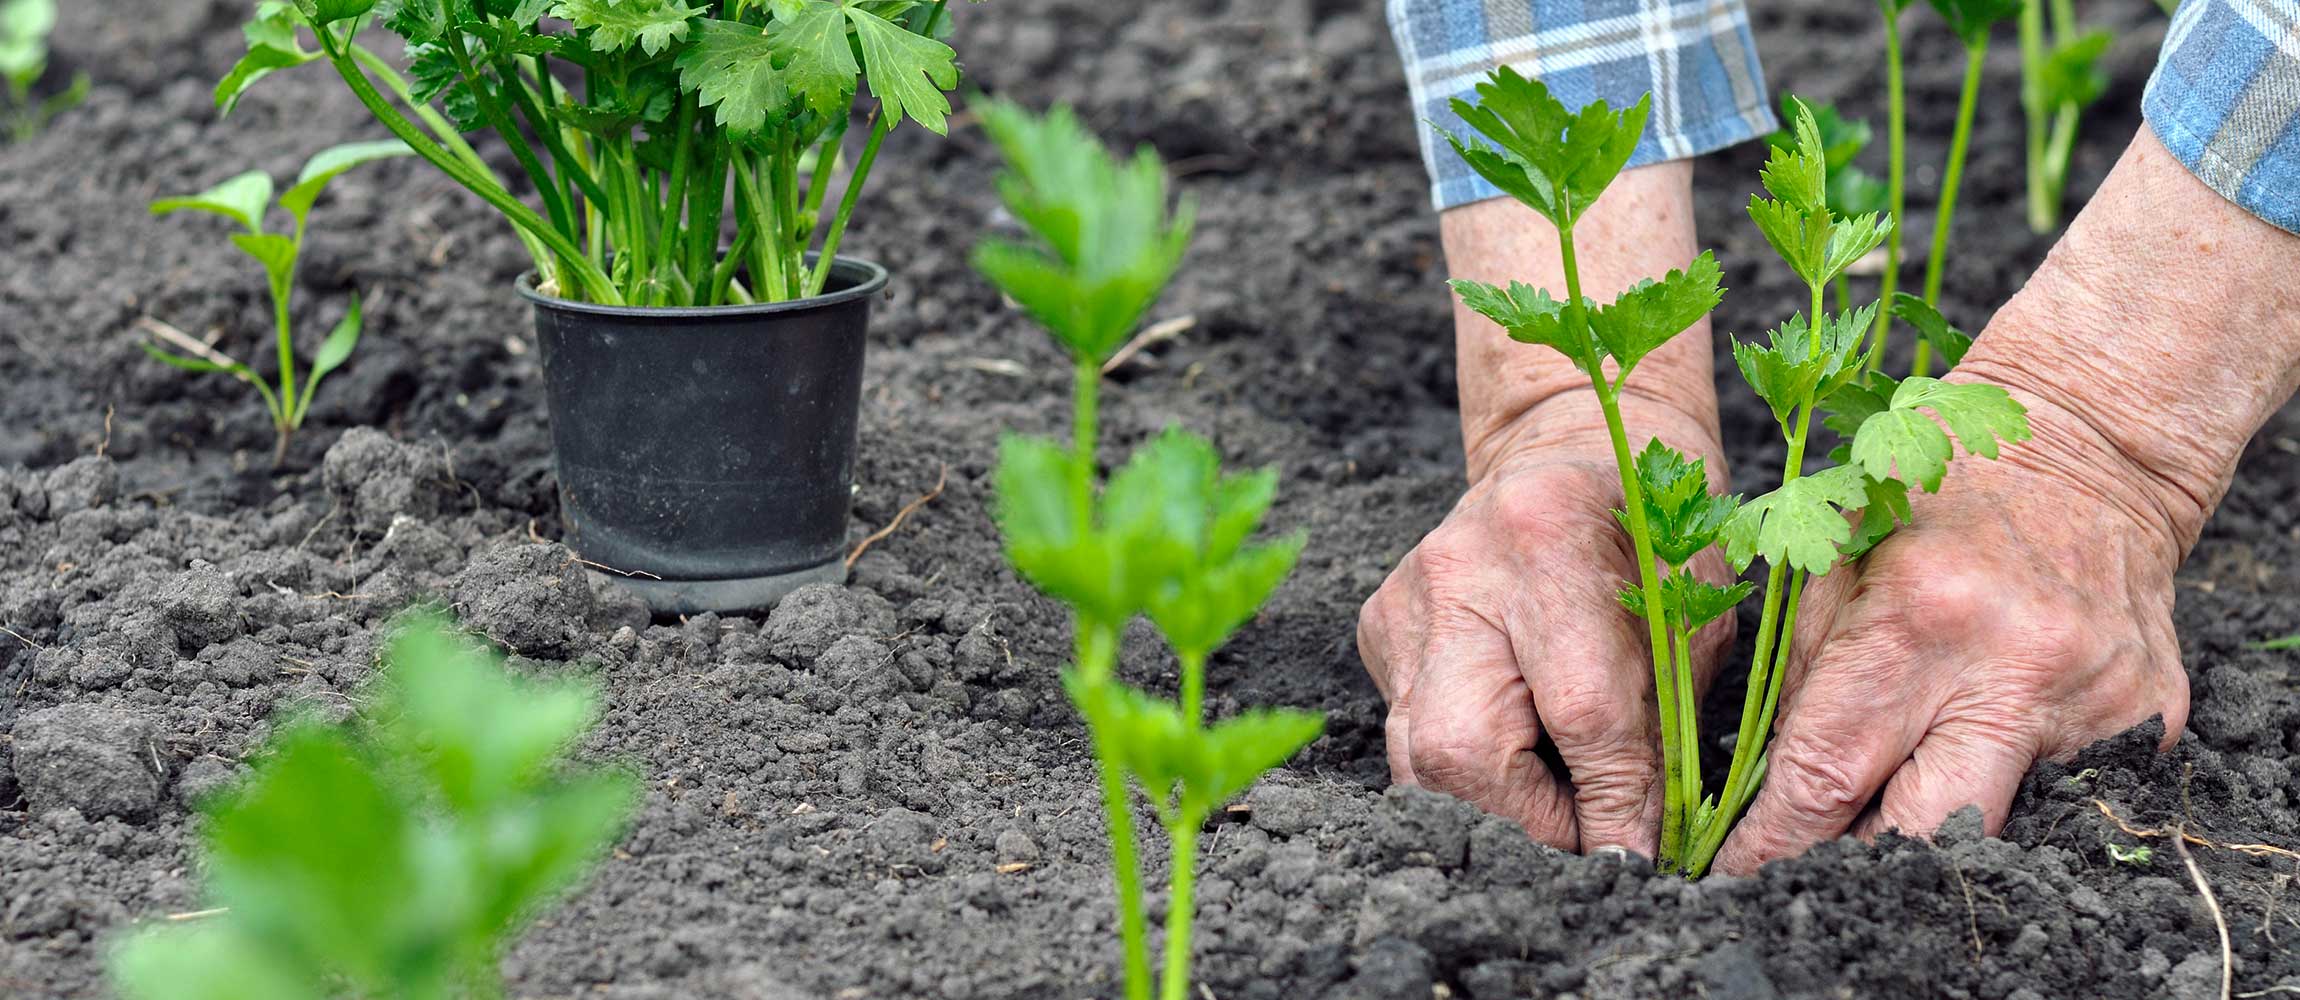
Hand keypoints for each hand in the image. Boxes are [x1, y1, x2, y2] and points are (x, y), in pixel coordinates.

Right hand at [1358, 399, 1732, 854]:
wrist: (1571, 450)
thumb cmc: (1652, 533)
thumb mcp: (1691, 610)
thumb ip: (1664, 721)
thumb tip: (1639, 846)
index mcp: (1551, 534)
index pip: (1579, 709)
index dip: (1611, 803)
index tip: (1637, 859)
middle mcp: (1457, 566)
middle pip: (1460, 748)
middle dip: (1529, 825)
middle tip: (1587, 845)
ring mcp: (1403, 600)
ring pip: (1418, 760)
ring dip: (1495, 810)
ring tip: (1558, 812)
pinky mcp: (1380, 628)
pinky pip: (1409, 735)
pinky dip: (1467, 771)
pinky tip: (1518, 756)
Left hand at [1715, 125, 2299, 872]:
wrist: (2092, 450)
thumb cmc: (1937, 495)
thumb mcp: (1837, 553)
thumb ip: (1801, 670)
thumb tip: (1760, 783)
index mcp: (1916, 616)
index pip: (1826, 769)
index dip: (1774, 839)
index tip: (1733, 873)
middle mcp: (2011, 666)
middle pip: (1921, 830)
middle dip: (1853, 867)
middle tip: (1802, 881)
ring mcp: (2092, 699)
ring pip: (1995, 826)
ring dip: (1929, 837)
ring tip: (1877, 828)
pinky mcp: (2150, 716)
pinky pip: (2065, 791)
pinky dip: (2009, 786)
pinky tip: (1976, 757)